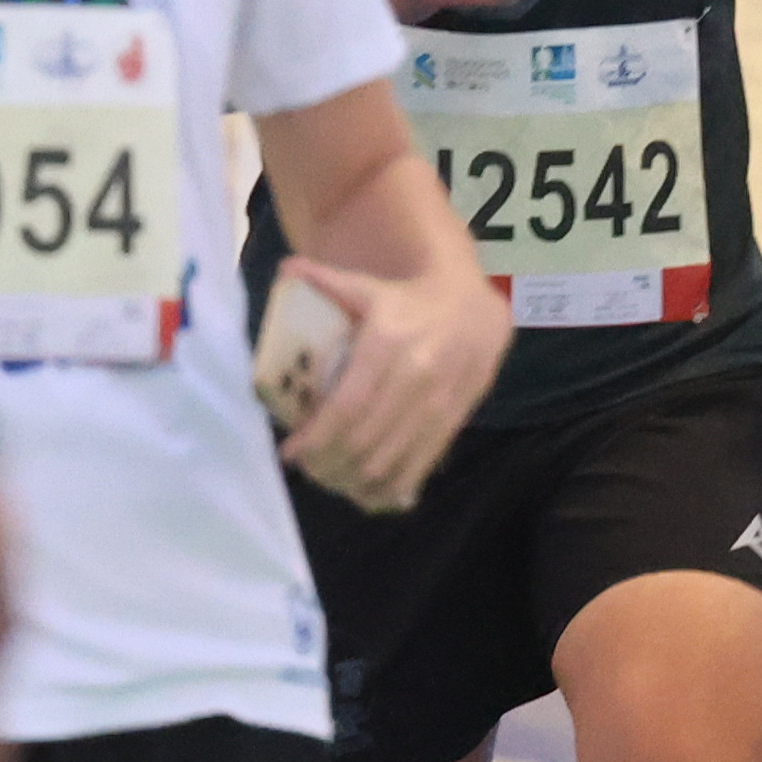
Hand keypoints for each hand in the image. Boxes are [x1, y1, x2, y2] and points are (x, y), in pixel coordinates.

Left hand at [272, 254, 505, 514]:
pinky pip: (422, 463)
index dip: (315, 439)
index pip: (346, 407)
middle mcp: (416, 378)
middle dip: (329, 464)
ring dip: (355, 480)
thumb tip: (286, 267)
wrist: (475, 307)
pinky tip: (367, 494)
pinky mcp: (456, 420)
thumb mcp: (367, 286)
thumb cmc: (407, 301)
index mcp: (386, 345)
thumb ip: (325, 280)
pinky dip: (393, 486)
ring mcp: (439, 403)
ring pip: (392, 459)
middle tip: (307, 468)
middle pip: (364, 441)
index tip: (291, 453)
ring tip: (330, 480)